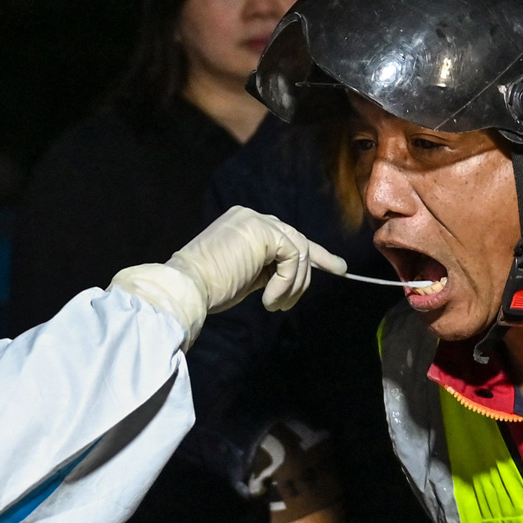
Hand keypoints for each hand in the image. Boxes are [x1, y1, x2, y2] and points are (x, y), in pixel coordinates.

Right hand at [109, 208, 345, 345]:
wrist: (187, 289)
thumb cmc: (208, 290)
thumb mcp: (245, 275)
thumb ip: (269, 268)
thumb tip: (296, 275)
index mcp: (243, 224)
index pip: (285, 236)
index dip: (313, 253)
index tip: (335, 268)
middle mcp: (251, 216)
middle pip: (297, 239)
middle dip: (315, 263)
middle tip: (325, 280)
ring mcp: (256, 220)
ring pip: (300, 251)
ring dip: (294, 285)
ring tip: (276, 305)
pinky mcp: (263, 231)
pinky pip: (294, 257)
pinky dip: (288, 282)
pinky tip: (269, 299)